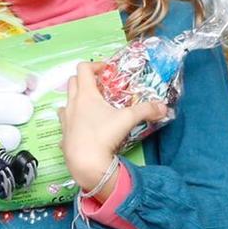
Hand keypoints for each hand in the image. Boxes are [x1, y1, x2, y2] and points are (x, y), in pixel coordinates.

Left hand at [56, 63, 165, 193]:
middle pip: (72, 82)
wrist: (85, 162)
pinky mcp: (64, 135)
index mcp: (85, 95)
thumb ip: (146, 110)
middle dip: (85, 80)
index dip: (95, 65)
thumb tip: (163, 107)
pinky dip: (73, 120)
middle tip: (100, 87)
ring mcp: (65, 119)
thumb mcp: (128, 119)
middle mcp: (72, 104)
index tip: (106, 71)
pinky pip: (66, 122)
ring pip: (66, 102)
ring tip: (91, 107)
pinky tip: (84, 128)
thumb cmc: (104, 135)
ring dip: (76, 99)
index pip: (83, 68)